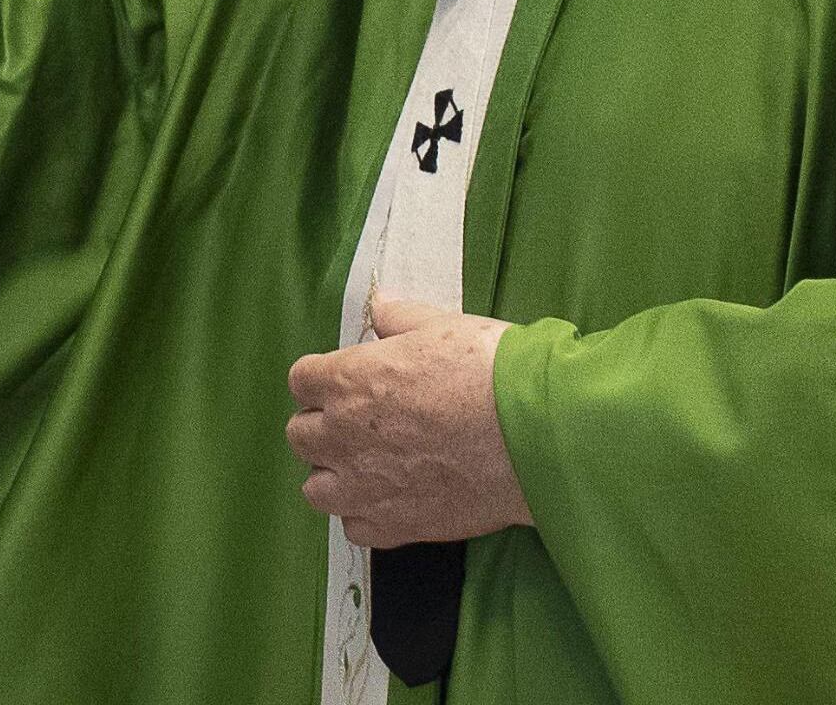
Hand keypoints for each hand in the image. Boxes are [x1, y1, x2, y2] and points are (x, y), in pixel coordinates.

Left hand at [286, 298, 529, 548]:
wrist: (535, 436)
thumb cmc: (489, 371)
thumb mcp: (442, 326)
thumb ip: (400, 319)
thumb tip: (380, 307)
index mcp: (348, 380)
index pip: (301, 380)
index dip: (325, 379)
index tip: (349, 381)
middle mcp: (343, 436)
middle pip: (300, 435)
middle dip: (325, 427)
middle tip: (362, 424)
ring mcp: (365, 487)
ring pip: (317, 489)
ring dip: (336, 476)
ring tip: (371, 467)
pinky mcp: (394, 526)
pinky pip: (355, 528)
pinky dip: (367, 515)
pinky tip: (394, 499)